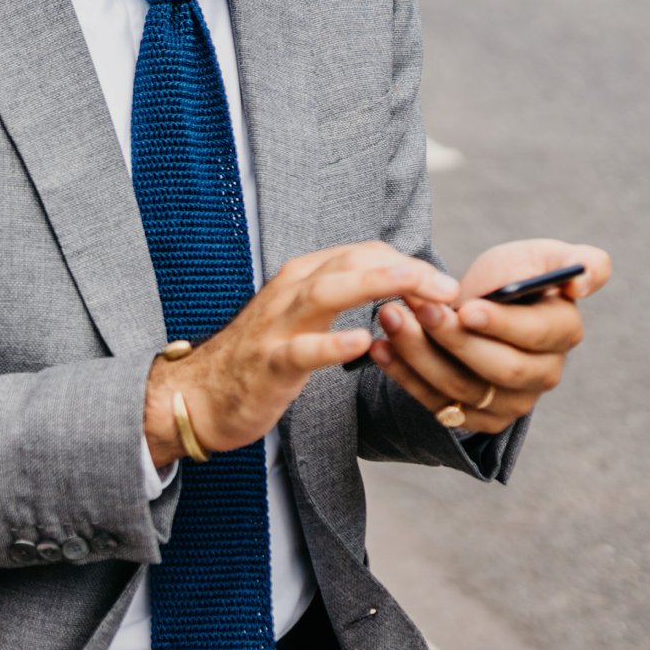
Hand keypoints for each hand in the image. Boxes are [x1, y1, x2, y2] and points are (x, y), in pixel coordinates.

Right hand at [145, 238, 420, 464]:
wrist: (198, 396)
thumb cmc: (257, 360)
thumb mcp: (302, 318)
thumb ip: (339, 298)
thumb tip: (391, 293)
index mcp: (305, 276)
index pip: (366, 254)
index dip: (408, 264)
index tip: (444, 285)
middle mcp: (292, 289)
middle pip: (357, 263)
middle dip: (408, 270)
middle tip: (450, 289)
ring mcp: (278, 324)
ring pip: (332, 291)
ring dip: (380, 287)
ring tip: (419, 293)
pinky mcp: (268, 363)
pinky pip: (304, 350)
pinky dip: (334, 343)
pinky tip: (365, 341)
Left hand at [368, 237, 609, 433]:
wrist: (482, 306)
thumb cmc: (516, 274)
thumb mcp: (545, 256)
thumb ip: (580, 260)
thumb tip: (581, 281)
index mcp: (563, 333)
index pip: (533, 336)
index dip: (500, 324)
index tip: (466, 308)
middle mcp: (543, 376)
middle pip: (496, 368)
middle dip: (453, 339)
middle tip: (418, 308)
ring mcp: (509, 404)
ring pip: (460, 387)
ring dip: (420, 354)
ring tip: (391, 317)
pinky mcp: (475, 419)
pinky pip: (436, 403)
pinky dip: (405, 376)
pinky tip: (381, 348)